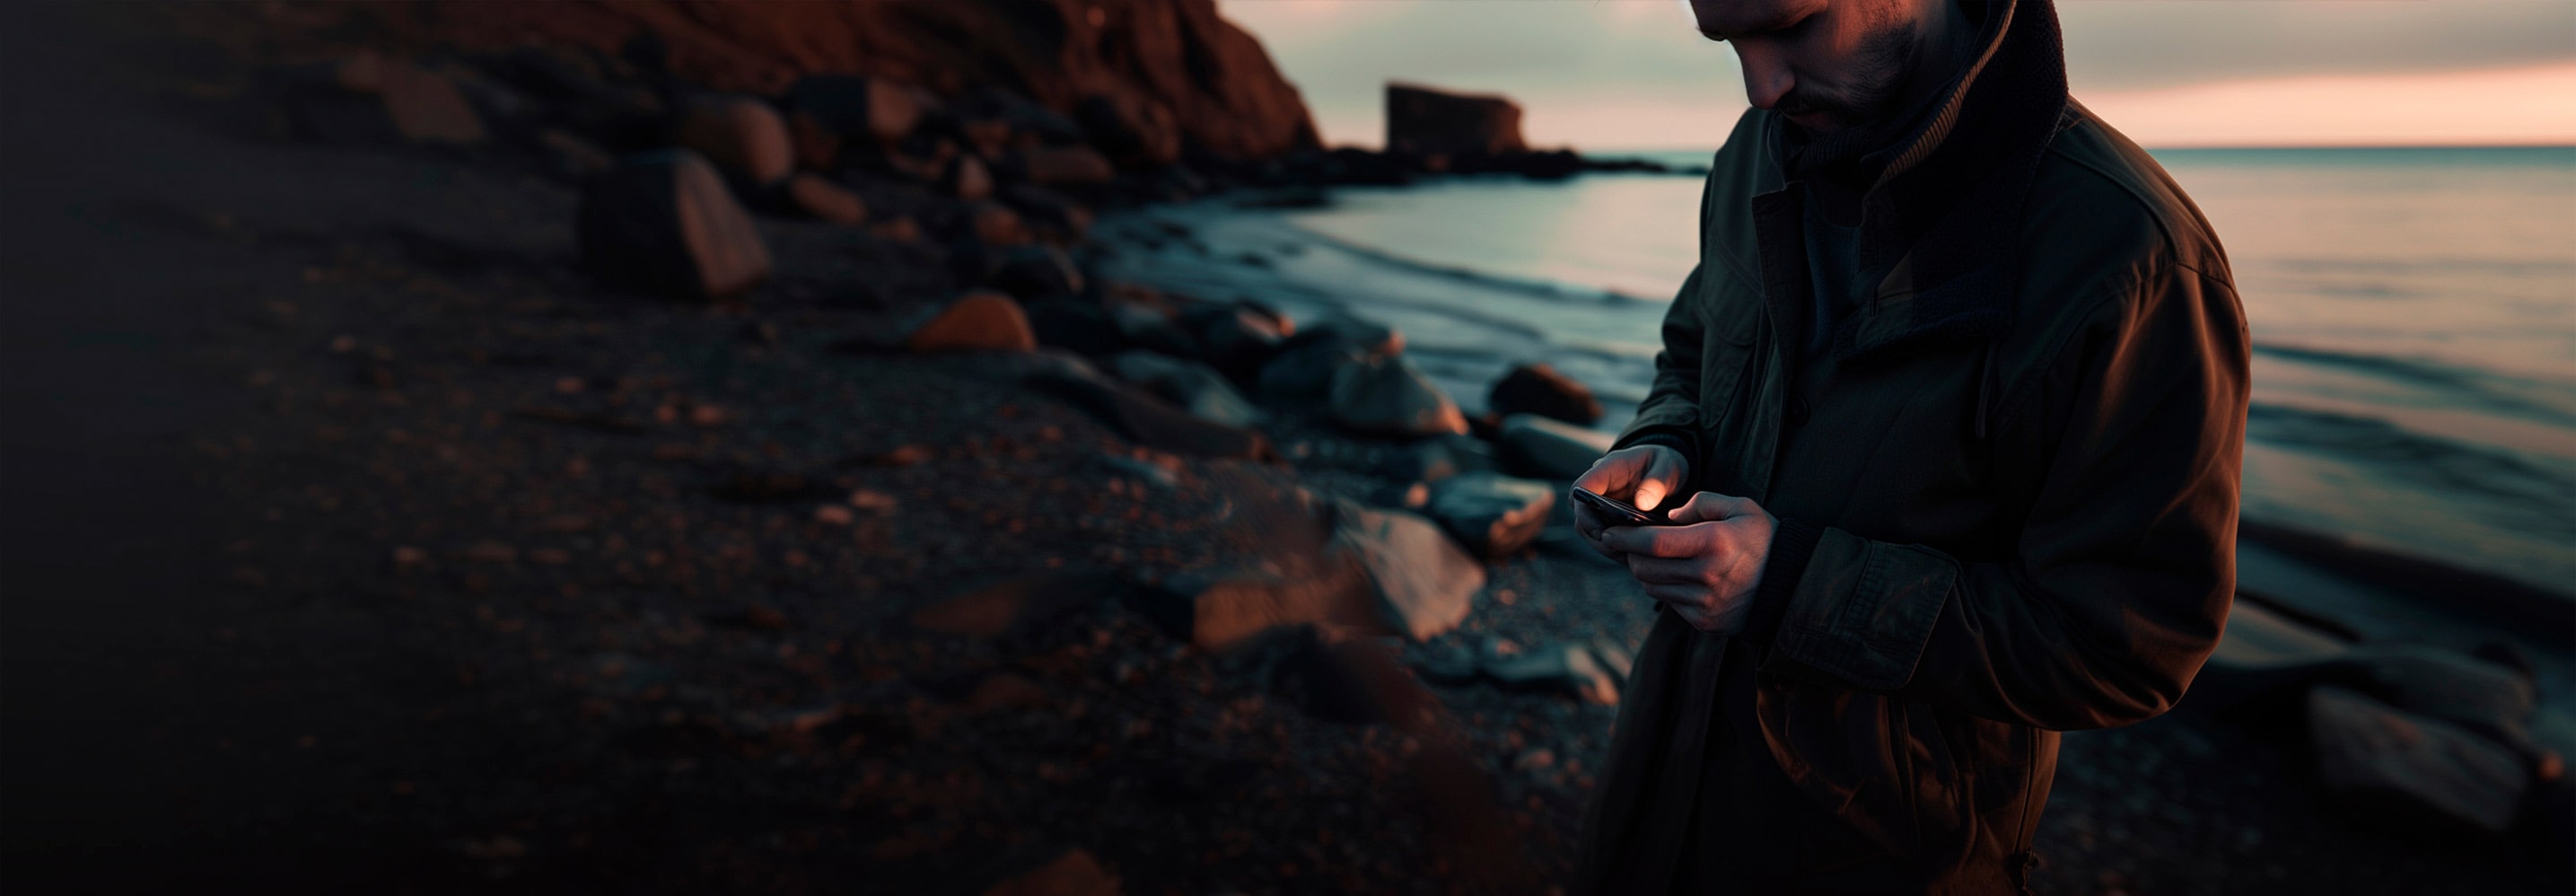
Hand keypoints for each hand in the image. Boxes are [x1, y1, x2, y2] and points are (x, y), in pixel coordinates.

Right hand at [1571, 445, 1688, 561]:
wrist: (1670, 472)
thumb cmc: (1666, 464)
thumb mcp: (1668, 467)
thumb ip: (1657, 482)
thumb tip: (1641, 505)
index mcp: (1608, 469)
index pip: (1580, 488)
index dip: (1584, 511)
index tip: (1601, 531)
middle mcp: (1599, 490)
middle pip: (1581, 517)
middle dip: (1597, 537)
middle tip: (1622, 550)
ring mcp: (1602, 508)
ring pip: (1591, 533)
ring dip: (1607, 546)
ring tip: (1633, 556)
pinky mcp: (1611, 523)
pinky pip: (1606, 540)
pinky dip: (1618, 550)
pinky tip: (1637, 556)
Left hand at [1599, 492, 1776, 632]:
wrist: (1792, 584)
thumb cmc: (1764, 539)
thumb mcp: (1740, 507)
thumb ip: (1702, 503)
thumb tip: (1667, 518)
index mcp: (1713, 543)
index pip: (1653, 542)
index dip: (1624, 538)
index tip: (1609, 532)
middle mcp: (1707, 575)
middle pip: (1645, 568)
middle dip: (1630, 555)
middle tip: (1628, 545)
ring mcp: (1705, 602)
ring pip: (1653, 587)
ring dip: (1646, 573)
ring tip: (1653, 559)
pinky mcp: (1705, 620)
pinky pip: (1670, 603)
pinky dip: (1666, 589)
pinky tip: (1676, 576)